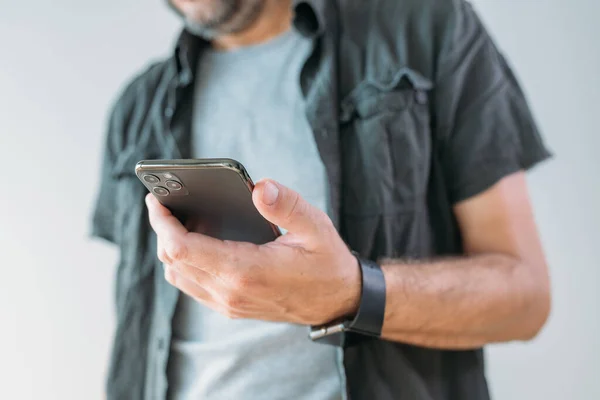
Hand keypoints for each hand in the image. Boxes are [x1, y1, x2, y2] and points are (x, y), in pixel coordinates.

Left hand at [146, 179, 360, 325]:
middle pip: (173, 260)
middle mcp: (231, 292)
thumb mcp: (315, 227)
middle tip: (163, 202)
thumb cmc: (327, 262)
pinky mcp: (231, 307)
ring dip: (169, 248)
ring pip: (178, 276)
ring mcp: (229, 303)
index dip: (162, 222)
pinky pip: (192, 286)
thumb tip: (259, 186)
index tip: (156, 199)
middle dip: (161, 229)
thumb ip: (286, 205)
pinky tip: (195, 243)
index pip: (183, 248)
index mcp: (246, 270)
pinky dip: (183, 263)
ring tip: (176, 220)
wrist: (339, 301)